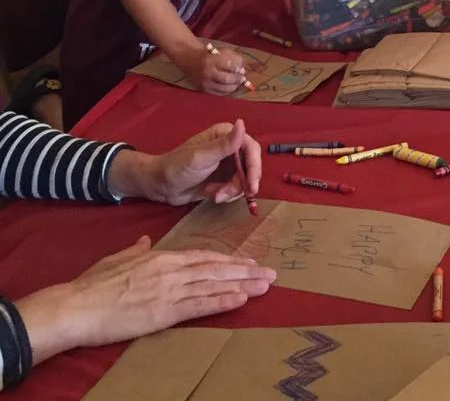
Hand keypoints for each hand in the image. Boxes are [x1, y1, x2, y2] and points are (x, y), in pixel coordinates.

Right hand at [16, 237, 275, 365]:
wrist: (75, 305)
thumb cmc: (93, 284)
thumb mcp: (119, 258)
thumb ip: (137, 250)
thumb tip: (146, 240)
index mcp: (162, 257)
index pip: (204, 257)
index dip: (228, 261)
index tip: (248, 262)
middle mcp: (171, 270)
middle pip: (216, 269)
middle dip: (245, 271)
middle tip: (271, 273)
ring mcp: (169, 290)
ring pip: (214, 285)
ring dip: (243, 285)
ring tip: (265, 285)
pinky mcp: (163, 312)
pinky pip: (199, 306)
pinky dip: (222, 302)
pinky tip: (241, 300)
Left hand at [108, 119, 261, 204]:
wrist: (159, 186)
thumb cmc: (177, 167)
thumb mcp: (201, 157)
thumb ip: (224, 144)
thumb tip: (242, 122)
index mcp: (226, 135)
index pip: (251, 148)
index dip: (254, 167)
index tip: (252, 185)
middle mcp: (230, 147)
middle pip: (250, 165)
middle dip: (242, 182)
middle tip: (228, 195)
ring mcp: (228, 163)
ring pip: (245, 178)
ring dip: (233, 190)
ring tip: (215, 195)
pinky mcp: (224, 178)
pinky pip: (236, 187)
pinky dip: (227, 194)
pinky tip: (213, 194)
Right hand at [179, 45, 248, 95]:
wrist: (191, 61)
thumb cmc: (210, 55)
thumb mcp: (222, 51)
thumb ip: (234, 58)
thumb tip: (243, 70)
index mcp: (211, 60)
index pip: (228, 64)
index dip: (238, 67)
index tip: (241, 67)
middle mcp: (206, 72)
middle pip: (227, 79)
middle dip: (237, 78)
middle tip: (242, 77)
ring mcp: (204, 83)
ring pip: (224, 89)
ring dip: (234, 86)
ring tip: (237, 82)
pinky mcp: (203, 90)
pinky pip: (219, 93)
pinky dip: (227, 91)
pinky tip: (230, 86)